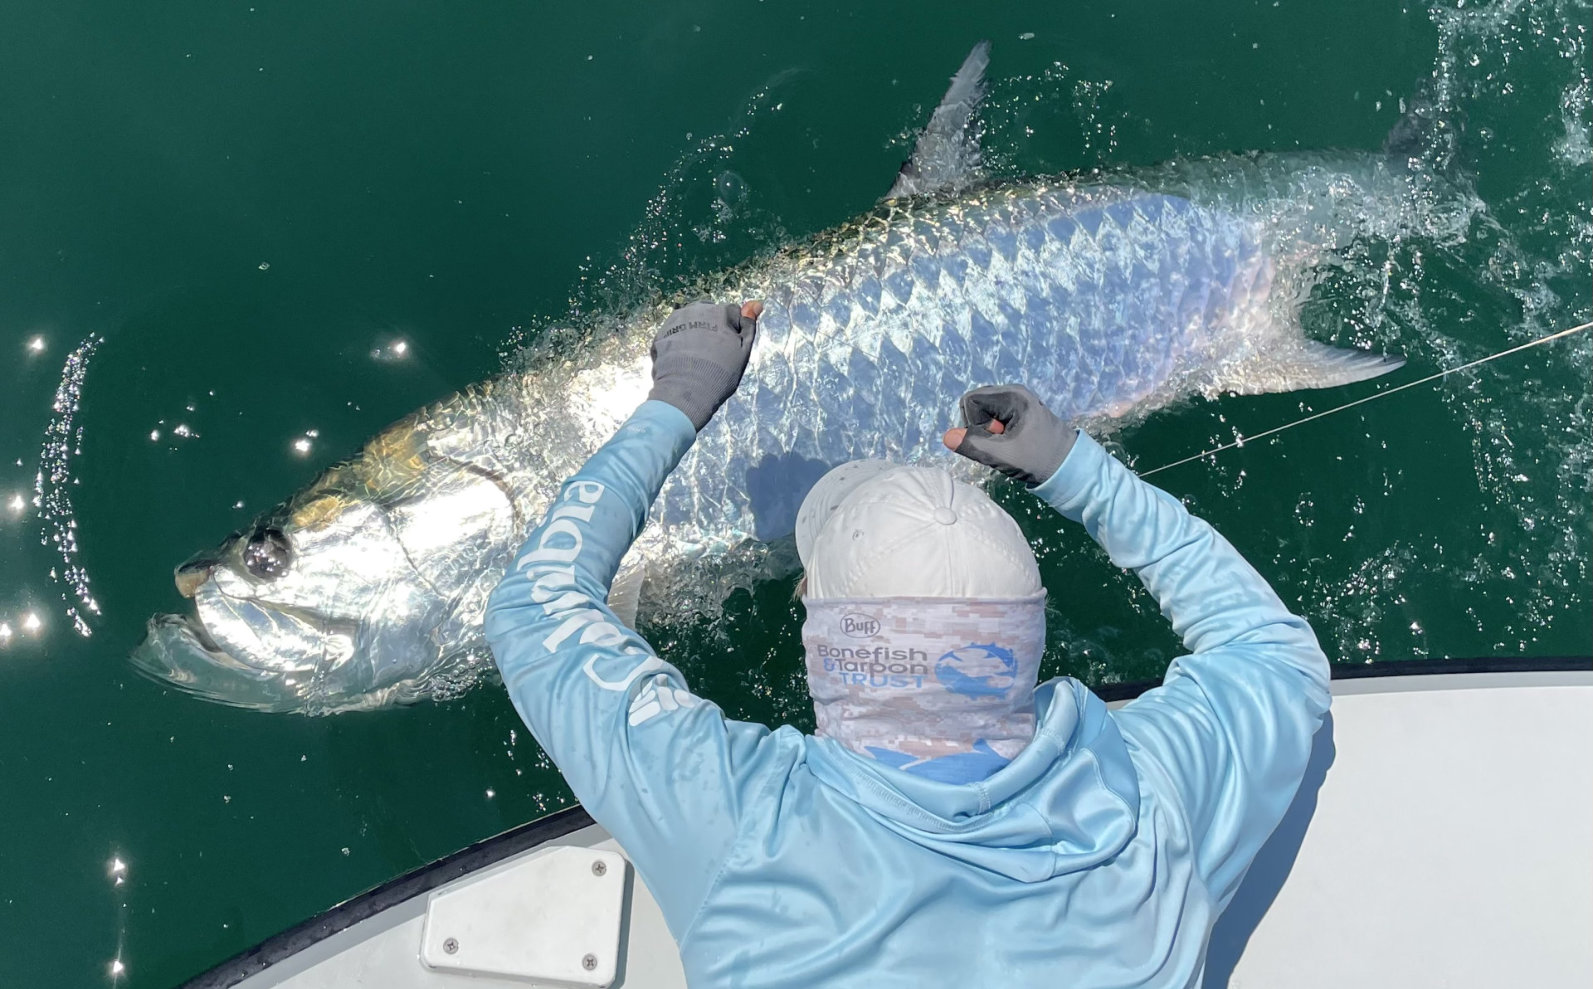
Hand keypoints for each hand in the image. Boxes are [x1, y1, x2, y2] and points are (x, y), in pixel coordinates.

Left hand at [647, 300, 761, 430]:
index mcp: (719, 311)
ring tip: (696, 357)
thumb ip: (749, 324)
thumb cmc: (721, 372)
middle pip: (709, 314)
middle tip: (712, 353)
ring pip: (690, 322)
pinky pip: (674, 333)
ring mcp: (676, 320)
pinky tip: (682, 360)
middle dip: (712, 327)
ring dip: (694, 333)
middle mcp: (696, 309)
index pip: (732, 313)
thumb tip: (757, 303)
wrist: (687, 390)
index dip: (734, 331)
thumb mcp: (743, 349)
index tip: (730, 348)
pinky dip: (679, 342)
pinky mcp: (661, 334)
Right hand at [942, 384, 1076, 485]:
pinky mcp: (1020, 411)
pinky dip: (996, 432)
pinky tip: (1012, 442)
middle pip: (975, 404)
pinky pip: (993, 417)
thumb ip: (974, 445)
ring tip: (1009, 443)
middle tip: (1002, 442)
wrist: (1069, 468)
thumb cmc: (1039, 460)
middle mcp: (1015, 393)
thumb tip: (946, 437)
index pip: (970, 400)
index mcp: (1013, 396)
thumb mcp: (1004, 456)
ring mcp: (1018, 401)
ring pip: (983, 412)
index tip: (994, 438)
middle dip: (979, 426)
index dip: (972, 422)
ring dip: (988, 431)